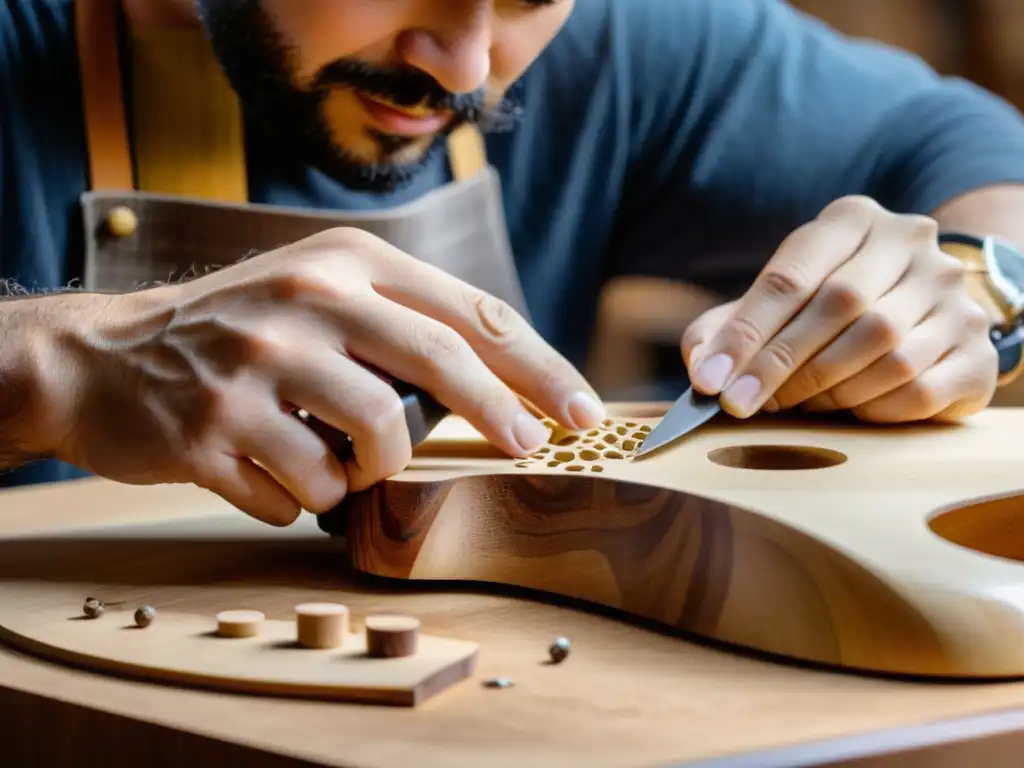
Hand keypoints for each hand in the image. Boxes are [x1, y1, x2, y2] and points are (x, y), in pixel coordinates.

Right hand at [51, 228, 604, 524]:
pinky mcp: (211, 428)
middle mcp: (302, 298)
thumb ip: (400, 323)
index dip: (535, 366)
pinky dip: (302, 498)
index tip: (581, 410)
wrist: (103, 357)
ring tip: (337, 461)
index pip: (466, 311)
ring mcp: (254, 363)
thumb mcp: (318, 292)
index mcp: (343, 260)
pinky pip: (300, 492)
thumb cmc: (240, 333)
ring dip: (371, 469)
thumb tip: (506, 385)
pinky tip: (270, 472)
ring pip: (372, 439)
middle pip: (436, 361)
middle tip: (530, 451)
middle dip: (497, 414)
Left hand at [680, 196, 997, 422]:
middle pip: (838, 307)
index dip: (745, 334)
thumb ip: (731, 324)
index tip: (710, 381)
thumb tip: (699, 364)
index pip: (790, 276)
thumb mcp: (779, 298)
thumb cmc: (831, 303)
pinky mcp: (977, 348)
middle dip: (778, 364)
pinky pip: (919, 389)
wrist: (927, 304)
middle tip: (739, 403)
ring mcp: (953, 293)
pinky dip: (873, 409)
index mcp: (852, 220)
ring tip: (791, 404)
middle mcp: (911, 244)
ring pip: (884, 350)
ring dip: (826, 389)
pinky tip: (847, 409)